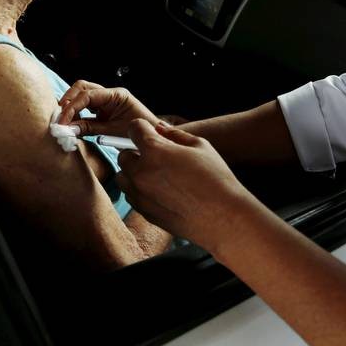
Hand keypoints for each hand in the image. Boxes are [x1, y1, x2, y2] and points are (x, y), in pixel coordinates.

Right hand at [58, 80, 159, 136]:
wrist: (151, 139)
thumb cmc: (138, 134)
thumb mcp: (112, 132)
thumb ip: (90, 128)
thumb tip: (68, 128)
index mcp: (116, 95)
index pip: (88, 95)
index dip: (72, 107)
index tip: (63, 121)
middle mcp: (110, 94)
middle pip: (82, 88)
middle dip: (68, 101)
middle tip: (60, 118)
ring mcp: (106, 100)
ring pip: (81, 95)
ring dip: (71, 106)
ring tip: (64, 122)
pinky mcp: (103, 109)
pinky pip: (85, 106)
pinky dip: (76, 113)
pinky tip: (72, 124)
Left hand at [115, 119, 258, 253]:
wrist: (223, 217)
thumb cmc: (216, 179)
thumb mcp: (201, 146)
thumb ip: (176, 134)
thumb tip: (160, 129)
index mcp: (155, 151)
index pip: (134, 129)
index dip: (142, 128)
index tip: (148, 131)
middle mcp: (141, 173)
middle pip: (123, 155)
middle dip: (136, 152)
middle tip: (156, 156)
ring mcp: (140, 195)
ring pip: (123, 177)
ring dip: (134, 172)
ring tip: (157, 175)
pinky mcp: (144, 212)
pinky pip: (131, 196)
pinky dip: (139, 190)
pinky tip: (161, 191)